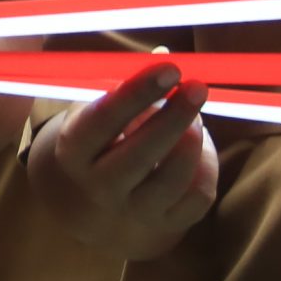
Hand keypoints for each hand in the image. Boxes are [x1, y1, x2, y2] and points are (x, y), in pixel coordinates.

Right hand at [26, 65, 218, 257]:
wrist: (91, 211)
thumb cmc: (97, 146)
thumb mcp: (94, 115)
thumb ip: (126, 86)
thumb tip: (165, 53)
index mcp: (75, 152)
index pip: (104, 120)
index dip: (138, 92)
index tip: (170, 67)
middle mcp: (99, 187)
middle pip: (140, 154)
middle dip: (174, 117)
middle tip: (197, 86)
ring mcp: (132, 212)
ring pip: (173, 179)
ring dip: (192, 141)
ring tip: (196, 116)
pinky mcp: (165, 228)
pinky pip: (197, 199)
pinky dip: (205, 169)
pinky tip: (199, 149)